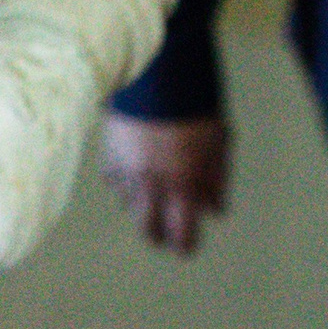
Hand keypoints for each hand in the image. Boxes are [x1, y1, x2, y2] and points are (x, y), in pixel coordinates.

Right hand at [100, 111, 228, 254]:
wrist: (159, 79)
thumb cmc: (195, 111)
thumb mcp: (219, 146)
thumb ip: (216, 182)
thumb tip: (216, 210)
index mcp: (183, 187)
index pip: (181, 234)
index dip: (184, 246)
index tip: (186, 249)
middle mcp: (151, 187)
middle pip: (148, 230)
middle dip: (157, 236)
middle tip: (163, 236)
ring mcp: (126, 174)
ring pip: (129, 204)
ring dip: (140, 204)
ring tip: (151, 192)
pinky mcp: (108, 158)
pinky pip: (114, 180)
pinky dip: (124, 180)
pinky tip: (133, 168)